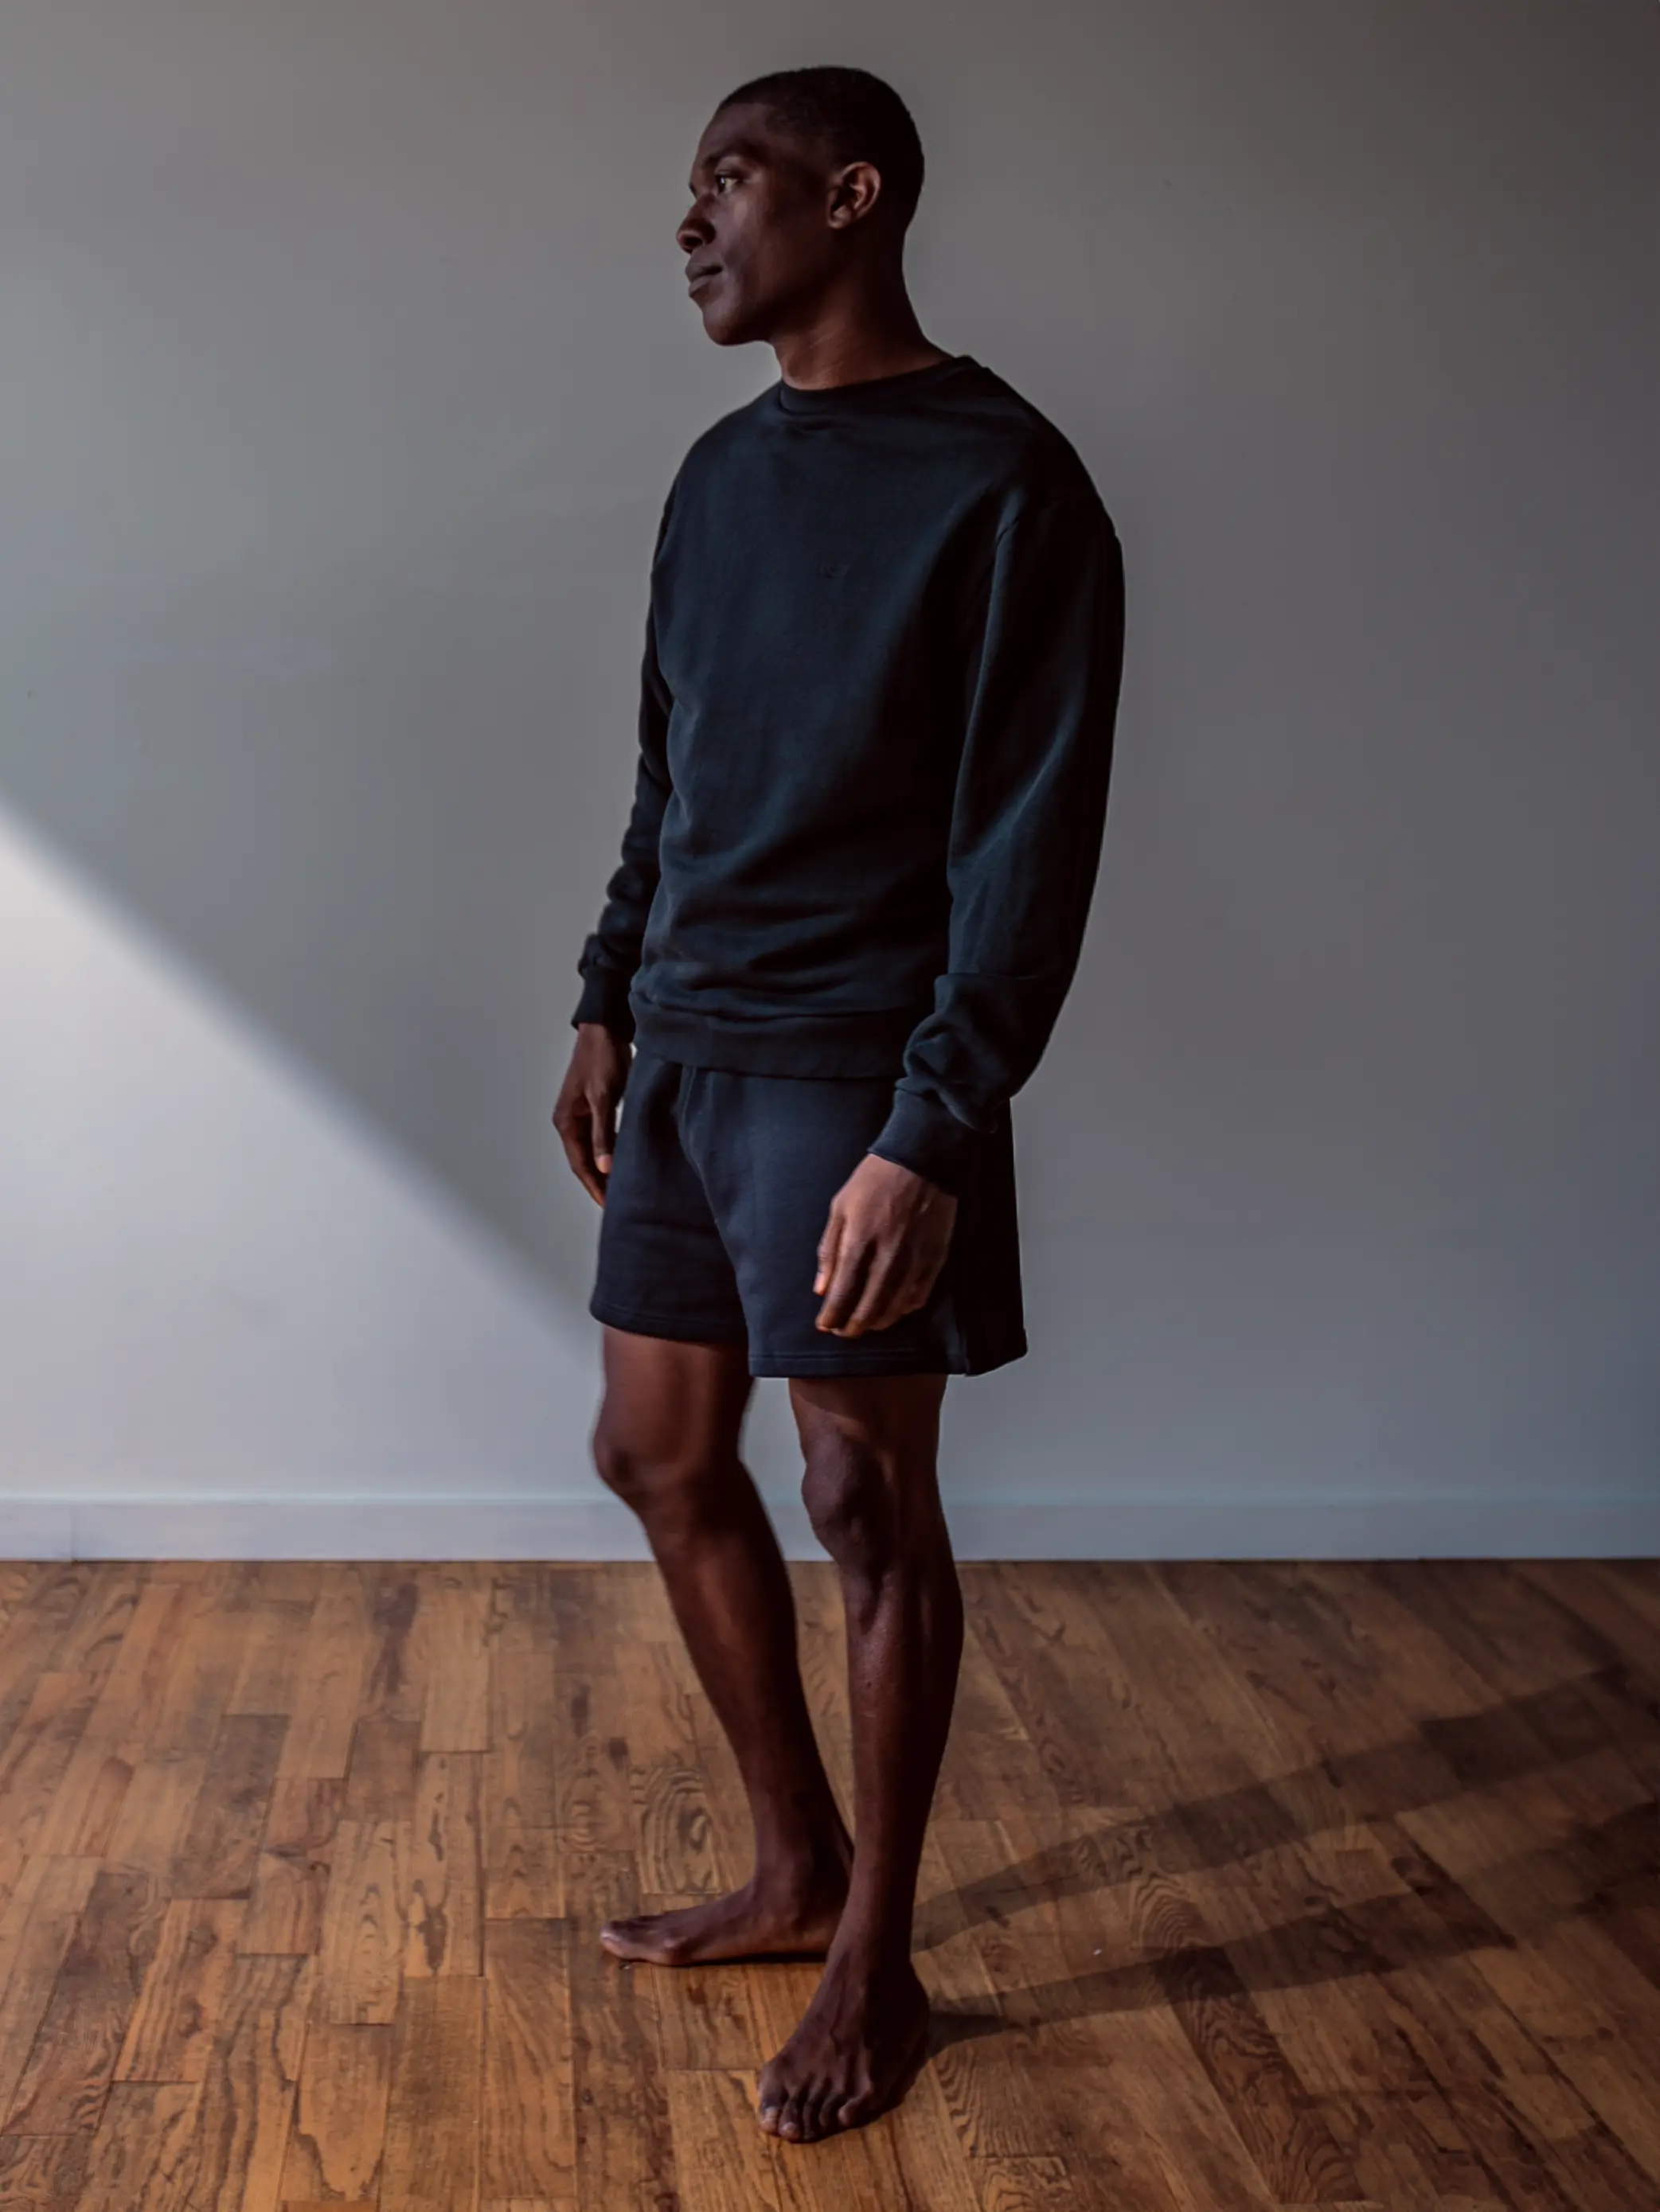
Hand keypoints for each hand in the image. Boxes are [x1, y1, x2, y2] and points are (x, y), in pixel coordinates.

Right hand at [553, 1024, 630, 1204]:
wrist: (605, 1030)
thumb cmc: (603, 1060)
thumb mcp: (604, 1097)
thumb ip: (604, 1133)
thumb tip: (604, 1168)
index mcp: (567, 1122)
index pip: (580, 1165)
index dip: (595, 1187)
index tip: (609, 1207)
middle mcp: (570, 1122)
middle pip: (584, 1162)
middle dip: (598, 1183)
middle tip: (617, 1205)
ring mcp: (581, 1115)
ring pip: (592, 1151)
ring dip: (604, 1169)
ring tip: (620, 1189)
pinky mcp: (594, 1108)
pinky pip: (600, 1139)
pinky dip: (609, 1153)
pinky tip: (622, 1161)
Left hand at [814, 1154, 957, 1336]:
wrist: (921, 1161)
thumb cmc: (874, 1181)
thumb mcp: (840, 1207)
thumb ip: (829, 1249)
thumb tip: (822, 1288)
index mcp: (860, 1241)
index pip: (843, 1293)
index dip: (832, 1316)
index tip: (824, 1325)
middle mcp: (888, 1256)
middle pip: (869, 1307)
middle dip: (853, 1326)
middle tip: (843, 1331)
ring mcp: (915, 1259)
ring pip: (895, 1307)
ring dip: (877, 1322)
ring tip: (866, 1324)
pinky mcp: (935, 1258)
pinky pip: (919, 1295)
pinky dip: (904, 1308)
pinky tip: (894, 1310)